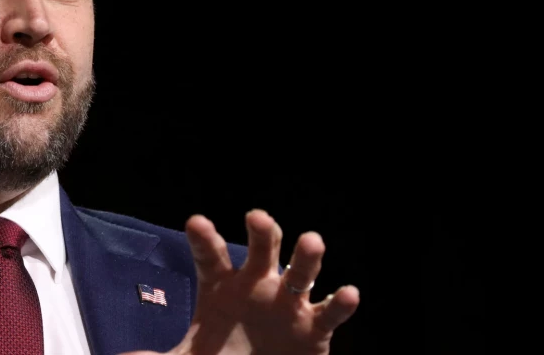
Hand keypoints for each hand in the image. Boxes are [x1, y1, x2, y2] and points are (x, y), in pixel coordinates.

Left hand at [125, 210, 358, 354]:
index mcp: (222, 285)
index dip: (204, 239)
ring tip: (311, 242)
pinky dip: (342, 302)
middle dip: (262, 232)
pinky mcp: (316, 327)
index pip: (211, 256)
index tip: (195, 222)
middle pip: (262, 248)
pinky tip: (348, 293)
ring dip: (308, 255)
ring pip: (302, 269)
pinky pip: (331, 311)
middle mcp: (258, 284)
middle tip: (257, 218)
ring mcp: (289, 302)